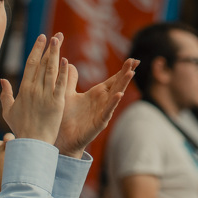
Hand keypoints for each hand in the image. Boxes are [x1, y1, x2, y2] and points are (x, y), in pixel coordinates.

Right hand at [0, 34, 68, 144]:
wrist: (32, 143)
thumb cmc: (21, 128)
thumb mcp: (9, 111)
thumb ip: (5, 94)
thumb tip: (2, 80)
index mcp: (24, 89)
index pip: (31, 64)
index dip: (37, 50)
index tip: (42, 38)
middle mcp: (34, 90)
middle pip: (42, 64)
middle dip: (49, 48)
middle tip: (56, 35)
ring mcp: (46, 96)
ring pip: (51, 71)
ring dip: (56, 54)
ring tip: (60, 40)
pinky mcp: (56, 103)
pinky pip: (60, 85)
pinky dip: (63, 72)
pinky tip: (66, 61)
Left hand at [2, 56, 138, 155]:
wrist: (62, 138)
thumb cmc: (65, 117)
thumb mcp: (66, 94)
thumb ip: (69, 79)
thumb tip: (67, 63)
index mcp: (97, 94)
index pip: (113, 79)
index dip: (123, 70)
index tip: (133, 59)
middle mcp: (102, 101)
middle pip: (118, 84)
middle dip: (126, 73)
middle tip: (135, 61)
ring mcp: (103, 112)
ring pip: (116, 96)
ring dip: (123, 85)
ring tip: (130, 73)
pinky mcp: (99, 122)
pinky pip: (107, 111)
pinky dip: (113, 103)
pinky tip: (119, 95)